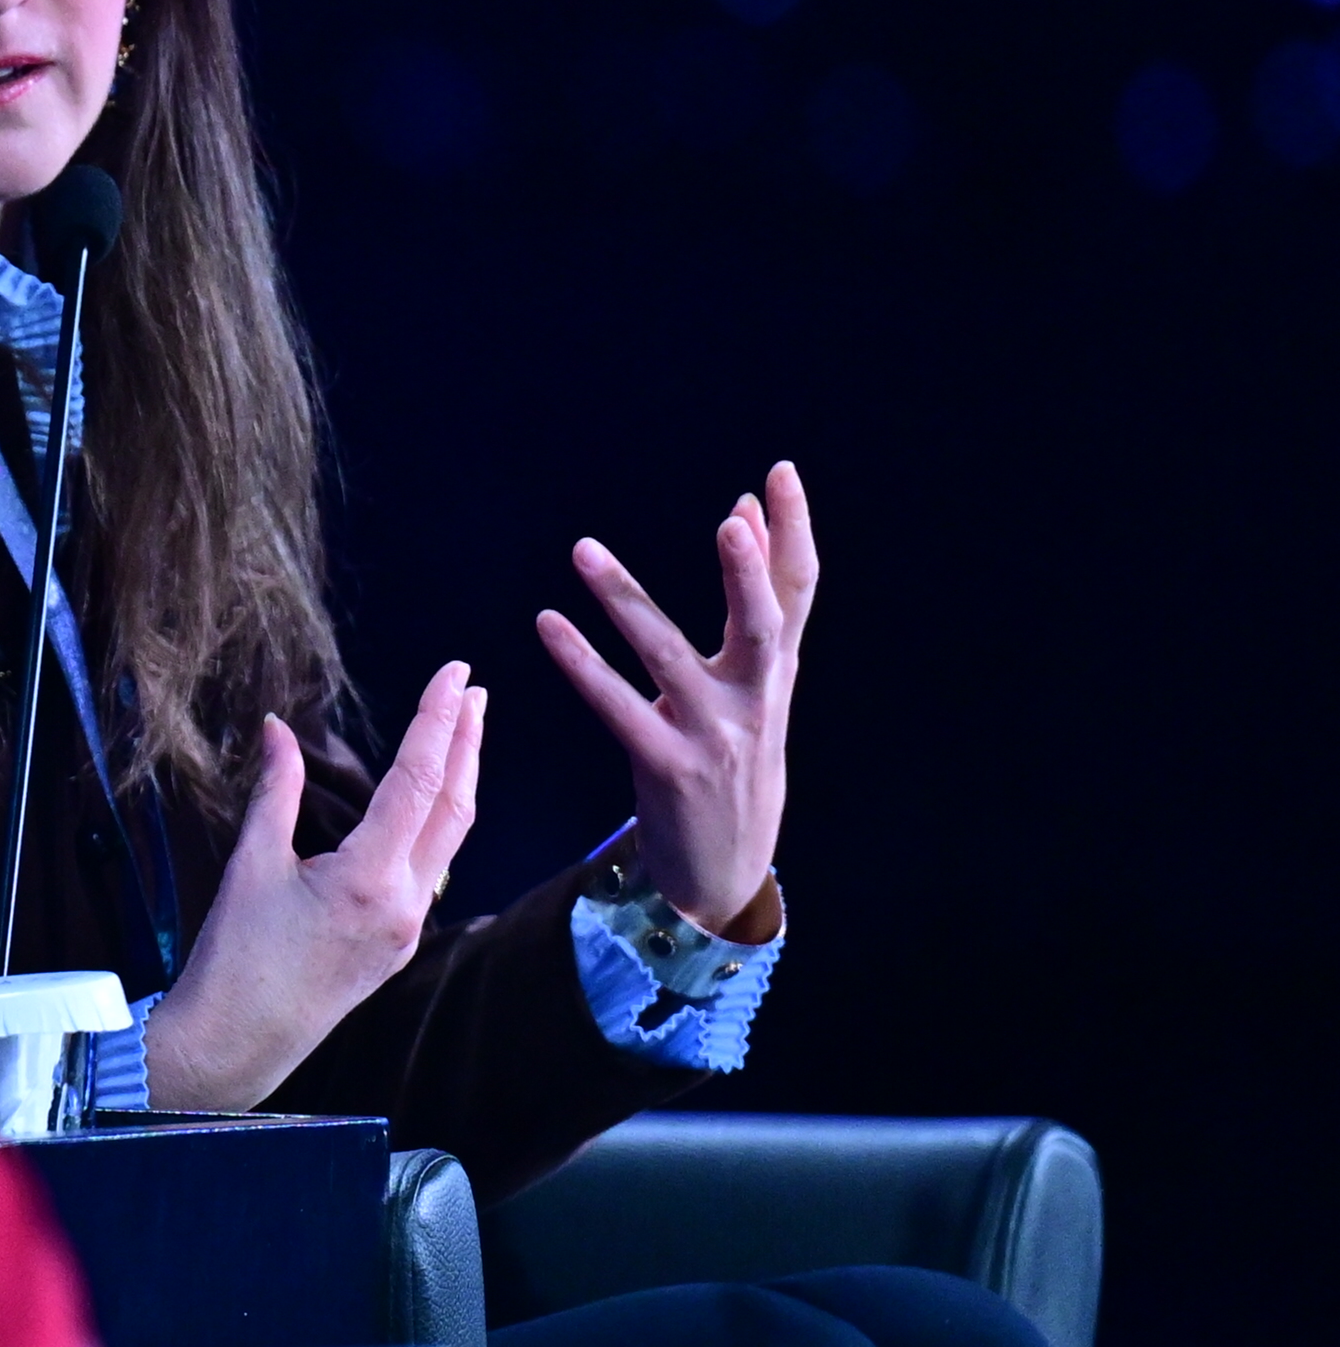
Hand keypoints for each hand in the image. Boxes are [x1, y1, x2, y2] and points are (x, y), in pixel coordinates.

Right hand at [144, 662, 484, 1112]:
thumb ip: (275, 791)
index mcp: (369, 878)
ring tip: (463, 731)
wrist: (238, 1041)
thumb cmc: (235, 957)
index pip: (417, 780)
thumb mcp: (251, 864)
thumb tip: (277, 729)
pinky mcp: (399, 943)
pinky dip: (437, 821)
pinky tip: (427, 799)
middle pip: (453, 808)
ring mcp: (408, 926)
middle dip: (467, 743)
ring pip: (450, 840)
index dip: (437, 720)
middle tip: (472, 689)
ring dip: (459, 780)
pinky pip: (430, 868)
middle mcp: (404, 903)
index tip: (453, 673)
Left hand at [535, 462, 815, 935]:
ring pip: (668, 658)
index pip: (798, 592)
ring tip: (582, 549)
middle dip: (751, 576)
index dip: (793, 533)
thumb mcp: (752, 686)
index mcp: (777, 675)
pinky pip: (618, 709)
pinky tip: (548, 624)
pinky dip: (581, 664)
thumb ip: (751, 607)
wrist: (724, 874)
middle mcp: (757, 703)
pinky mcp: (667, 769)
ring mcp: (714, 738)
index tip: (780, 473)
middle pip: (764, 627)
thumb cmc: (732, 758)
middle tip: (732, 522)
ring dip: (624, 600)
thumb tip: (743, 515)